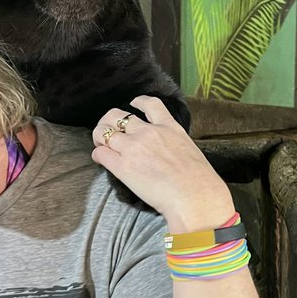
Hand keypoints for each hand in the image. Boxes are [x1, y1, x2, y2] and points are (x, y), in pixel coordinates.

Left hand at [91, 95, 233, 230]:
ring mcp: (133, 147)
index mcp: (169, 127)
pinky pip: (100, 154)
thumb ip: (174, 144)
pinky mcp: (123, 166)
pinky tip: (100, 160)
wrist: (194, 196)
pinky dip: (98, 155)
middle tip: (108, 130)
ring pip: (103, 132)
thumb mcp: (190, 149)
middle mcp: (148, 132)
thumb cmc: (199, 180)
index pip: (150, 104)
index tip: (133, 104)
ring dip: (98, 137)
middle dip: (109, 121)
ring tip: (100, 145)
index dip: (138, 102)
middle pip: (117, 115)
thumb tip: (169, 152)